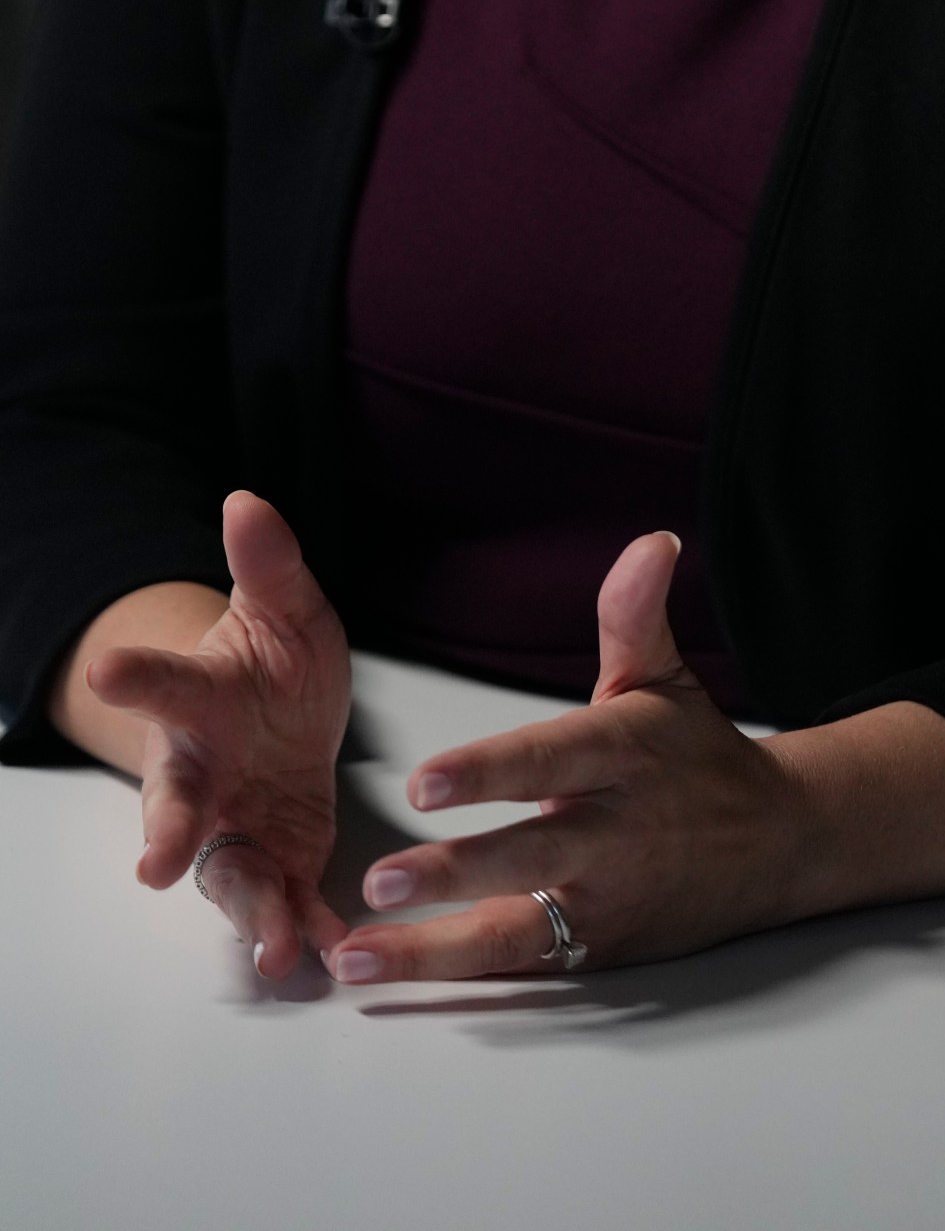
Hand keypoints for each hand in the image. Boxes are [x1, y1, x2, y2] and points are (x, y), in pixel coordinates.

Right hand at [86, 491, 350, 980]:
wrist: (283, 719)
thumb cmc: (271, 663)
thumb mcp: (286, 605)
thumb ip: (269, 562)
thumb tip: (247, 498)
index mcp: (198, 702)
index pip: (160, 683)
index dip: (132, 675)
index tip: (104, 667)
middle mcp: (202, 776)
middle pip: (177, 809)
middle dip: (165, 837)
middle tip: (152, 866)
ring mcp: (235, 828)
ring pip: (230, 875)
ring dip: (251, 913)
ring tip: (273, 948)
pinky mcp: (279, 863)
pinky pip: (289, 902)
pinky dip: (310, 929)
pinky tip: (334, 954)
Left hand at [330, 530, 944, 984]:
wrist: (777, 845)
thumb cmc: (699, 755)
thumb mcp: (666, 678)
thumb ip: (634, 614)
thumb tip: (650, 543)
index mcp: (623, 754)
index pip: (549, 760)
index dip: (488, 772)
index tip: (424, 781)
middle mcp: (614, 831)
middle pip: (529, 852)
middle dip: (454, 871)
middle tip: (381, 878)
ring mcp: (606, 899)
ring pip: (516, 928)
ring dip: (432, 946)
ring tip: (357, 950)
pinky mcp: (598, 950)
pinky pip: (524, 964)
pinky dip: (457, 971)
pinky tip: (391, 975)